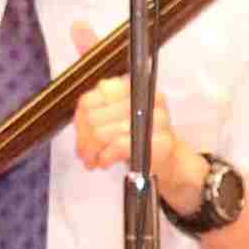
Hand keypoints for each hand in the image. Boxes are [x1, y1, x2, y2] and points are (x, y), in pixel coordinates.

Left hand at [65, 83, 207, 213]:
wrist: (169, 160)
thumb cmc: (138, 137)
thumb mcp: (116, 116)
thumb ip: (96, 109)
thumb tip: (79, 112)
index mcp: (133, 85)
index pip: (97, 93)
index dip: (83, 115)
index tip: (81, 131)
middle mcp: (146, 96)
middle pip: (96, 115)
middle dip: (84, 138)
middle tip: (84, 152)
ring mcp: (155, 118)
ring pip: (103, 132)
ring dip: (92, 151)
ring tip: (92, 160)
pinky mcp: (160, 140)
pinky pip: (118, 146)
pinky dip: (106, 157)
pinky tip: (105, 162)